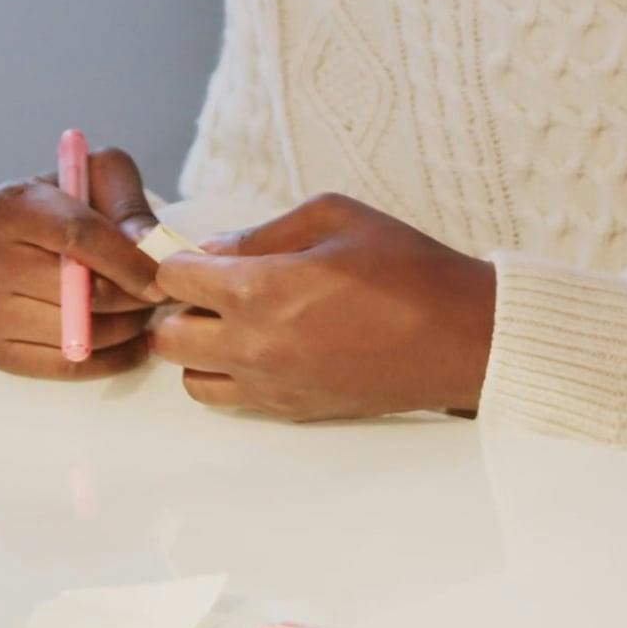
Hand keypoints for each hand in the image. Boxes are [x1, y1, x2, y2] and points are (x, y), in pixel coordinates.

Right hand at [0, 144, 171, 378]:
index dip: (129, 260)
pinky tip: (134, 342)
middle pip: (77, 291)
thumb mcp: (105, 179)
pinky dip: (111, 360)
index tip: (165, 277)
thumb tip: (146, 249)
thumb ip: (130, 207)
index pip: (76, 235)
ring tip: (143, 310)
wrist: (43, 238)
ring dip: (126, 328)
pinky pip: (65, 366)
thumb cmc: (79, 203)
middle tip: (160, 294)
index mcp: (6, 207)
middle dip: (133, 297)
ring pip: (75, 333)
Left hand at [148, 193, 497, 419]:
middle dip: (183, 308)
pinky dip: (233, 377)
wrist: (459, 335)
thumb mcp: (335, 217)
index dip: (182, 260)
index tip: (202, 255)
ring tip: (239, 325)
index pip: (172, 279)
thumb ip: (264, 231)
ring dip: (202, 349)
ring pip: (190, 378)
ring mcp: (270, 385)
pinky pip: (231, 400)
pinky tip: (269, 350)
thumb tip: (216, 249)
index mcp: (257, 289)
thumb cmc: (405, 267)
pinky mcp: (292, 410)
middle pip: (167, 336)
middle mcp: (252, 344)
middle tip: (218, 289)